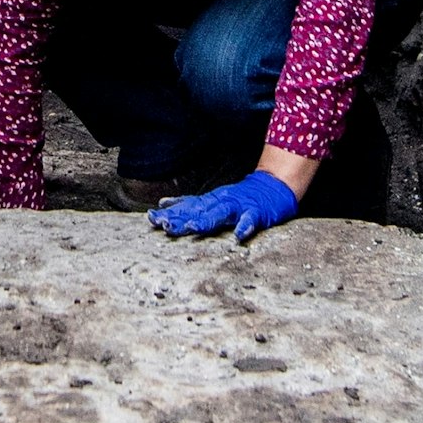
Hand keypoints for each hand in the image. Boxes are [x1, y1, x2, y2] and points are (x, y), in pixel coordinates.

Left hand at [151, 171, 299, 241]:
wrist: (271, 185)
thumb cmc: (238, 197)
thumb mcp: (211, 199)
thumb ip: (189, 204)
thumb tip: (163, 205)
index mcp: (209, 201)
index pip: (185, 207)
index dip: (168, 213)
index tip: (151, 219)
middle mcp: (220, 201)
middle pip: (198, 211)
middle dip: (181, 218)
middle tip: (164, 226)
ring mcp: (238, 206)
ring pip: (220, 213)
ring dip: (207, 220)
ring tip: (194, 227)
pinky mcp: (256, 212)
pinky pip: (250, 220)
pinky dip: (245, 227)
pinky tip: (239, 236)